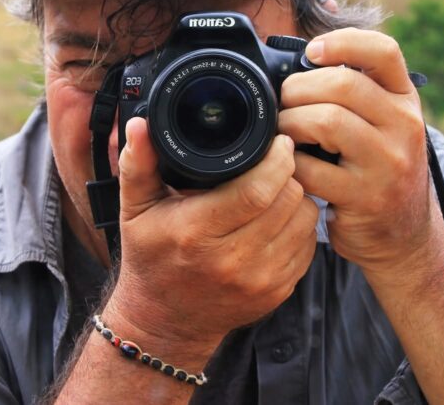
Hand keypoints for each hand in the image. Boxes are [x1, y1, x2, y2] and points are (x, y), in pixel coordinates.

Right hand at [105, 117, 318, 363]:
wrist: (166, 321)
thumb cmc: (151, 257)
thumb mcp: (135, 209)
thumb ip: (138, 163)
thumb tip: (140, 124)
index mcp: (197, 232)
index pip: (257, 190)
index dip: (276, 160)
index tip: (277, 141)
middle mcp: (232, 260)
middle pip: (287, 200)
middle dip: (288, 172)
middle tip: (278, 160)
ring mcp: (260, 280)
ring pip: (304, 219)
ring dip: (298, 197)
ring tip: (279, 186)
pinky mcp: (278, 292)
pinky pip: (308, 245)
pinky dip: (300, 225)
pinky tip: (280, 216)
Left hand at [278, 28, 436, 277]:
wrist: (404, 235)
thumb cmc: (378, 167)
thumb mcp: (383, 124)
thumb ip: (355, 91)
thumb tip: (297, 58)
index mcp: (406, 100)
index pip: (384, 52)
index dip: (343, 42)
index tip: (311, 52)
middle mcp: (405, 126)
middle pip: (343, 84)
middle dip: (299, 89)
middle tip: (284, 103)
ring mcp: (388, 163)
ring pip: (326, 121)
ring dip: (291, 123)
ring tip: (284, 133)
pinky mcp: (366, 197)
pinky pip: (312, 169)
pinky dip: (289, 164)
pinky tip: (289, 167)